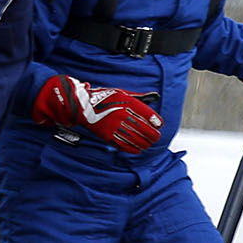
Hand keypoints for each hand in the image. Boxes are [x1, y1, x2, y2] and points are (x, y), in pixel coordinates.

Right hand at [32, 75, 161, 152]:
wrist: (83, 106)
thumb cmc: (105, 98)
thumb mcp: (122, 93)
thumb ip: (138, 97)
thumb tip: (155, 96)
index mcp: (127, 103)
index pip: (148, 115)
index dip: (156, 122)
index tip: (159, 125)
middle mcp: (122, 115)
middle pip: (144, 129)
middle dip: (153, 135)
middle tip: (156, 137)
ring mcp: (115, 126)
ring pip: (136, 139)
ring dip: (145, 143)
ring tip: (148, 144)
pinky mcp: (108, 136)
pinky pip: (124, 145)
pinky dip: (134, 149)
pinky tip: (138, 149)